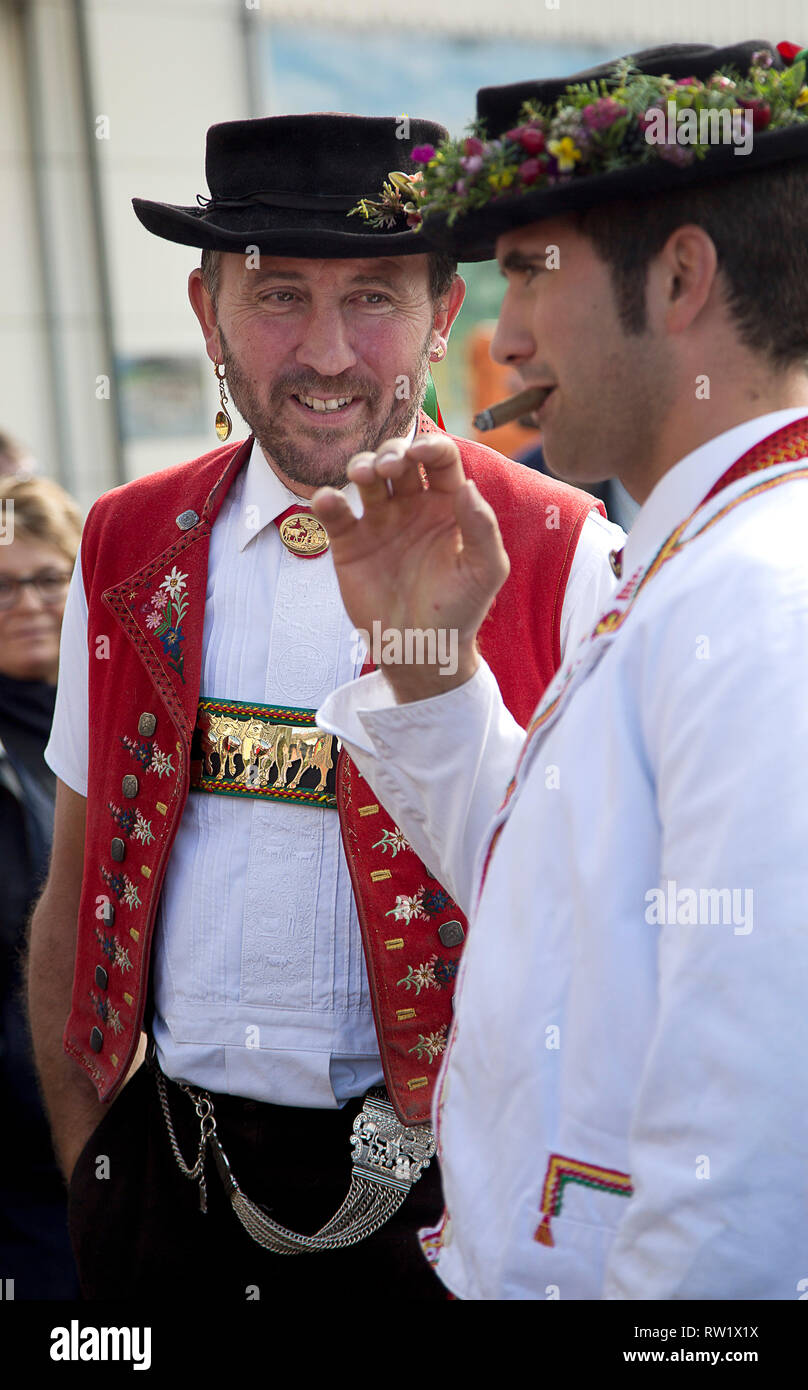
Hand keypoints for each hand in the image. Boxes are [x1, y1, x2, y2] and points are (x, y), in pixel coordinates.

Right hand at [312, 432, 509, 700]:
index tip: (419, 452)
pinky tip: (328, 500)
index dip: (430, 446)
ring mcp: (379, 522)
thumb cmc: (460, 610)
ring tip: (361, 477)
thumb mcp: (484, 570)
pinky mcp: (350, 543)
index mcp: (447, 505)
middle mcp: (411, 506)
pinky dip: (326, 501)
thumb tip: (468, 485)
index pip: (440, 459)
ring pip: (365, 477)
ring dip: (361, 466)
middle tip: (387, 467)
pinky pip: (335, 514)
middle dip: (391, 452)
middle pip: (398, 458)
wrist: (422, 651)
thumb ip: (482, 528)